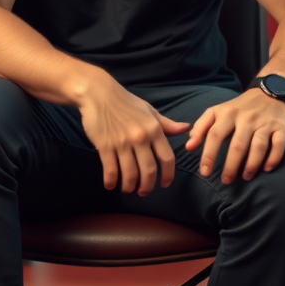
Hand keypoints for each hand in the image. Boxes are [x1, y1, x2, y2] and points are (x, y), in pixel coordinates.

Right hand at [77, 76, 189, 195]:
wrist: (98, 93)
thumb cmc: (125, 102)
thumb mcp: (149, 111)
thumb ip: (167, 124)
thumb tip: (186, 128)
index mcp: (154, 129)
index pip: (167, 158)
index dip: (168, 175)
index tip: (165, 184)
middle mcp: (141, 138)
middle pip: (149, 171)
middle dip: (147, 186)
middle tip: (143, 192)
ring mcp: (122, 143)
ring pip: (130, 174)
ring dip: (129, 186)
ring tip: (127, 188)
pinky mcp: (105, 146)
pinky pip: (111, 170)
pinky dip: (111, 182)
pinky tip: (111, 185)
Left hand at [185, 89, 284, 183]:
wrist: (270, 91)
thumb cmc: (239, 107)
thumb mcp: (217, 111)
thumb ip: (201, 127)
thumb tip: (188, 146)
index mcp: (227, 113)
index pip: (215, 135)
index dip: (208, 155)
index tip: (205, 173)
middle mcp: (246, 118)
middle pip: (237, 145)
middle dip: (231, 165)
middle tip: (226, 181)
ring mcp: (264, 122)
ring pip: (258, 146)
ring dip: (251, 165)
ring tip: (245, 177)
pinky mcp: (281, 127)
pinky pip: (278, 145)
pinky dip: (273, 158)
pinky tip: (266, 169)